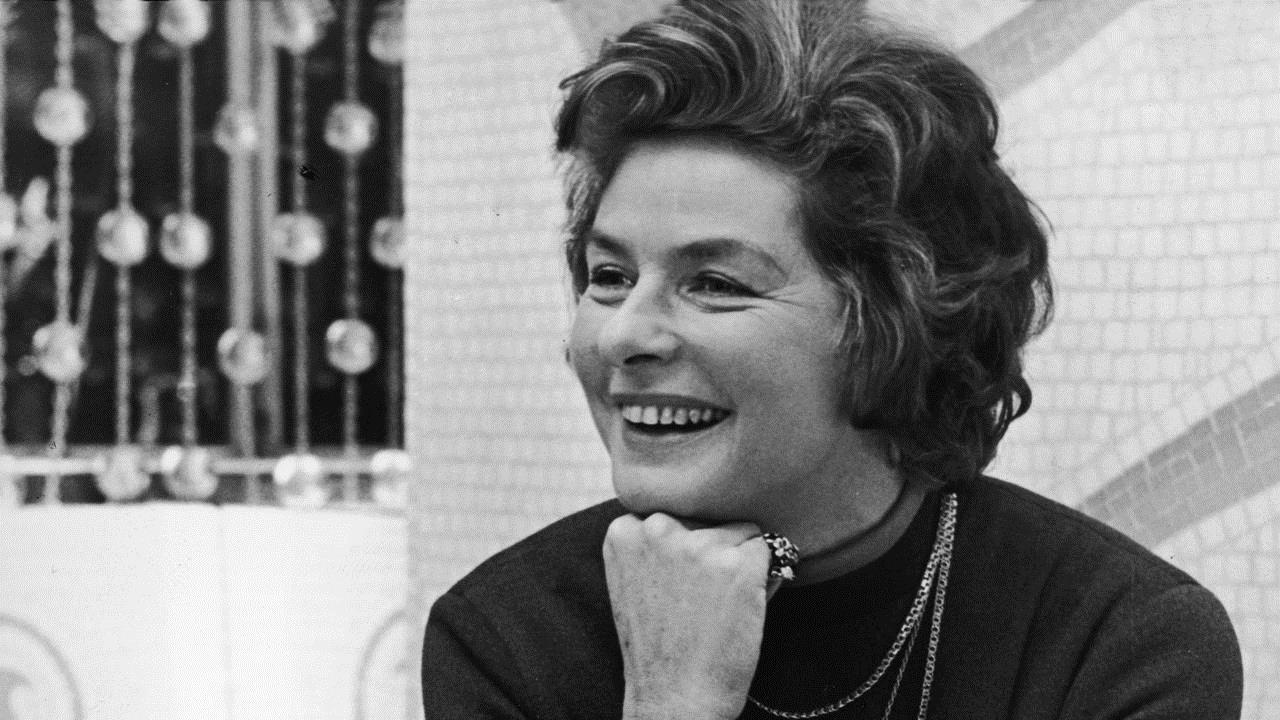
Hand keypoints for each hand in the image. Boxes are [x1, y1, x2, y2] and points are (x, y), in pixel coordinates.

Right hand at [603, 512, 771, 719]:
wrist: (674, 696)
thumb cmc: (659, 644)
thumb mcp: (634, 579)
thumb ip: (653, 541)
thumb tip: (703, 509)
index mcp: (625, 530)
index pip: (675, 511)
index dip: (683, 546)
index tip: (674, 581)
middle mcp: (657, 528)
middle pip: (706, 516)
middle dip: (711, 547)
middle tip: (697, 597)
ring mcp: (697, 545)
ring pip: (739, 531)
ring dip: (738, 561)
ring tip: (717, 604)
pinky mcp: (736, 565)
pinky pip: (768, 550)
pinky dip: (764, 577)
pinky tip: (739, 608)